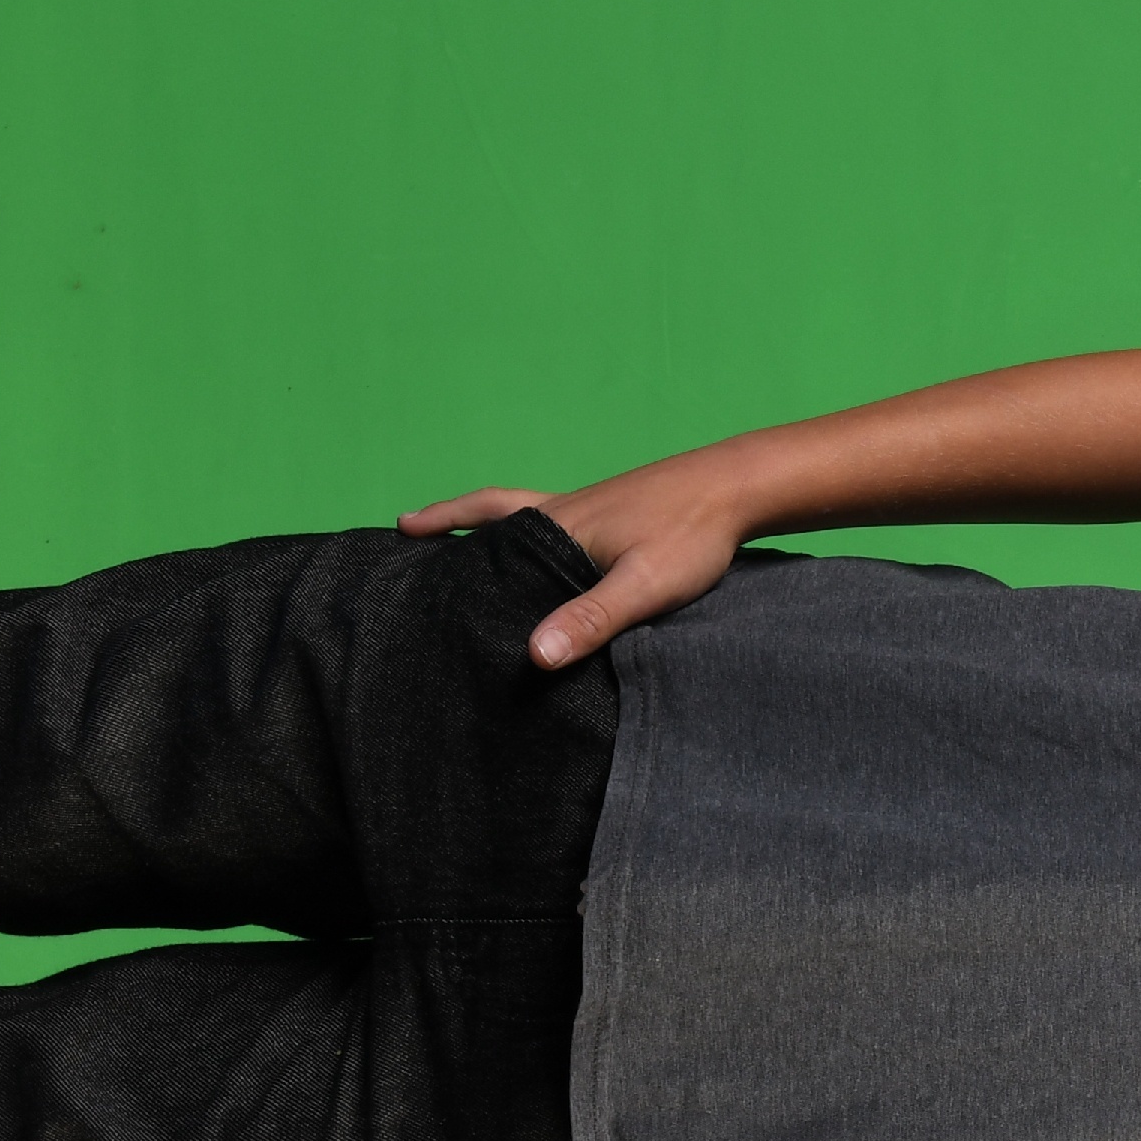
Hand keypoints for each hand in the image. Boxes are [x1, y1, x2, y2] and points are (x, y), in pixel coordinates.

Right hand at [399, 452, 751, 669]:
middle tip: (408, 532)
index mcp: (559, 525)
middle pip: (493, 513)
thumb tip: (536, 655)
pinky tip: (550, 547)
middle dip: (450, 524)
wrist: (741, 485)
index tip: (400, 545)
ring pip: (523, 511)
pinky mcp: (619, 510)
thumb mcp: (643, 585)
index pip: (485, 538)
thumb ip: (591, 618)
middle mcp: (566, 509)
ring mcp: (592, 506)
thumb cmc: (693, 533)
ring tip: (465, 537)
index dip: (443, 537)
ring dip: (488, 522)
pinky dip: (535, 527)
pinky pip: (559, 517)